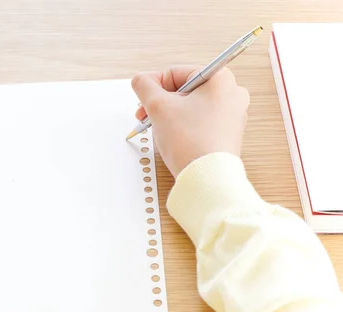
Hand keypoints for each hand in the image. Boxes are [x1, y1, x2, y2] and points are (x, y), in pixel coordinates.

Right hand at [131, 66, 249, 176]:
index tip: (144, 101)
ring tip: (161, 130)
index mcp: (220, 78)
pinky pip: (200, 123)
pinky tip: (175, 140)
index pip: (176, 73)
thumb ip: (144, 86)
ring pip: (191, 107)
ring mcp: (232, 116)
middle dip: (162, 103)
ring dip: (171, 116)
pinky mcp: (228, 134)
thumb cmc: (189, 141)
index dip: (154, 86)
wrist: (207, 178)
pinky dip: (184, 128)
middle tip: (147, 116)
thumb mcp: (158, 106)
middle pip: (184, 90)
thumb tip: (141, 80)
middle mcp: (232, 94)